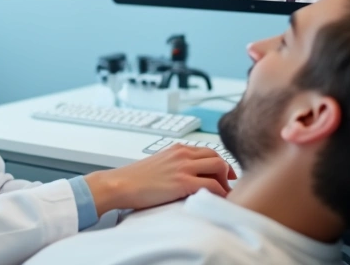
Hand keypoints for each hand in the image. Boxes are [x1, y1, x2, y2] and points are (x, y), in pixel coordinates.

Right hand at [84, 144, 236, 215]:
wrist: (120, 184)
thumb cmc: (135, 178)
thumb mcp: (158, 164)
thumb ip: (174, 164)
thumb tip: (186, 175)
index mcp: (176, 149)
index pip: (207, 150)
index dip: (219, 162)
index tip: (224, 174)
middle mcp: (183, 154)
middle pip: (217, 156)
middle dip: (226, 171)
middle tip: (229, 184)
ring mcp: (184, 167)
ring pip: (219, 167)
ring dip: (226, 181)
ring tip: (224, 194)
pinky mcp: (183, 182)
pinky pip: (213, 185)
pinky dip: (220, 193)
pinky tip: (218, 200)